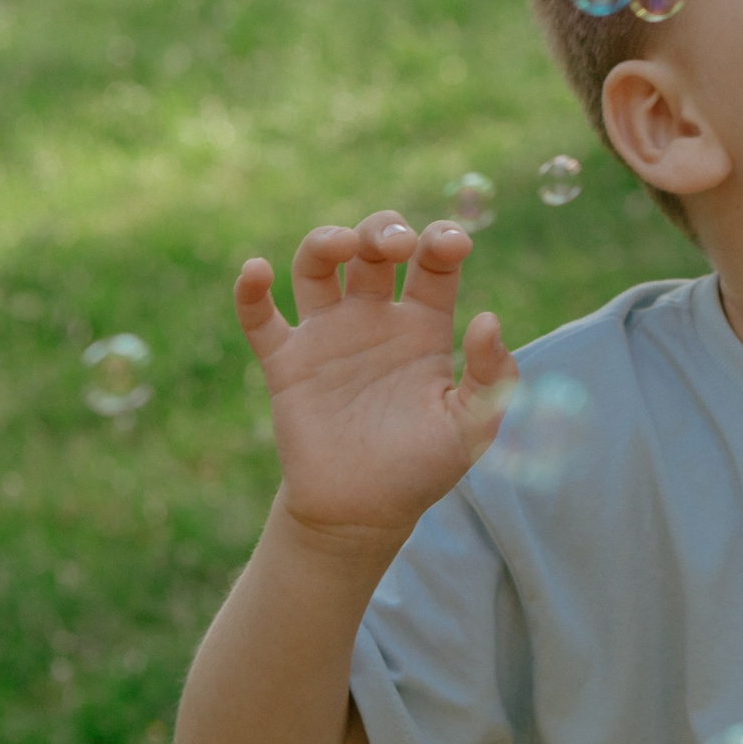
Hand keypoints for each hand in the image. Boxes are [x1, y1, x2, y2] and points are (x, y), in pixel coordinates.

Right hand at [233, 211, 518, 543]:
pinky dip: (250, 291)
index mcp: (424, 326)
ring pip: (316, 265)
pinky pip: (259, 318)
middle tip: (395, 245)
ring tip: (340, 245)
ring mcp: (327, 337)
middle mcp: (375, 319)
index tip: (453, 243)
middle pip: (374, 248)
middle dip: (383, 229)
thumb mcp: (473, 426)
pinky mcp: (287, 364)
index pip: (434, 262)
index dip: (442, 239)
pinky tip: (255, 271)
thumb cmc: (424, 468)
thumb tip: (488, 319)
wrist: (364, 514)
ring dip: (324, 241)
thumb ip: (492, 377)